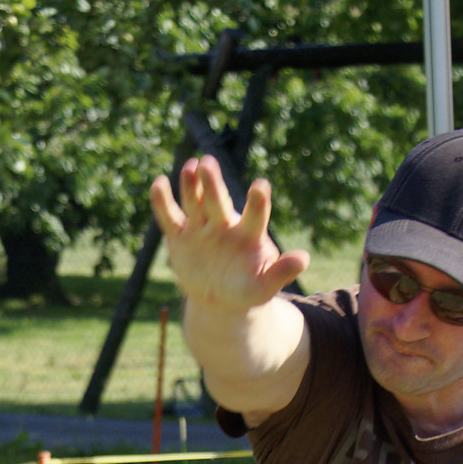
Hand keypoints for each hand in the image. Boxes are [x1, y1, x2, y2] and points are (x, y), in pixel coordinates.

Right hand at [149, 156, 307, 311]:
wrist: (219, 299)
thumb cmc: (247, 290)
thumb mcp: (264, 287)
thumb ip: (281, 273)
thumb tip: (304, 258)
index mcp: (248, 234)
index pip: (255, 214)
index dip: (257, 202)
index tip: (260, 186)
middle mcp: (224, 224)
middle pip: (218, 201)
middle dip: (212, 184)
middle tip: (208, 164)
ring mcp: (201, 228)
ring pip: (194, 202)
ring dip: (190, 185)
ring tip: (190, 166)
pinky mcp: (180, 236)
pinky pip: (170, 217)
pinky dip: (163, 202)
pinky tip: (158, 184)